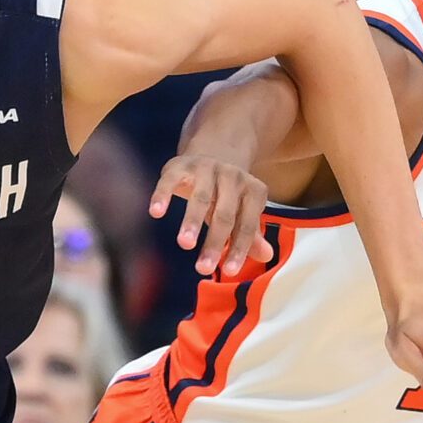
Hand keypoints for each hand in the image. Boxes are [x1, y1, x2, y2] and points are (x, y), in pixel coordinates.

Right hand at [149, 155, 275, 276]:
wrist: (213, 152)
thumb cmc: (228, 194)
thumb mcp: (243, 211)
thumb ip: (251, 234)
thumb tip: (266, 255)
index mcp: (252, 191)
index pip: (247, 224)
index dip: (239, 248)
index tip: (229, 271)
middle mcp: (232, 176)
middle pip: (225, 214)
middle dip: (214, 241)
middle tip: (203, 268)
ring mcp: (206, 168)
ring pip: (201, 197)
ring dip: (192, 221)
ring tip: (185, 244)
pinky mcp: (181, 164)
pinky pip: (171, 180)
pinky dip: (163, 195)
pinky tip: (156, 213)